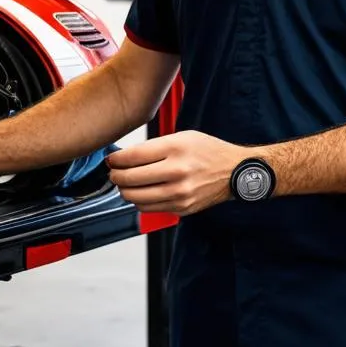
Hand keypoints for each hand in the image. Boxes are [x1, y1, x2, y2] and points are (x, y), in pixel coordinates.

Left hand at [106, 131, 244, 215]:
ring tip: (125, 183)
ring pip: (135, 198)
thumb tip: (124, 157)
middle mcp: (177, 172)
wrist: (234, 171)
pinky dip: (139, 201)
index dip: (116, 160)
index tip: (111, 160)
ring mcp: (179, 193)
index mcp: (175, 149)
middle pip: (130, 179)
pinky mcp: (181, 208)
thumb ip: (153, 147)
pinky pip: (148, 208)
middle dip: (115, 176)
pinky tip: (142, 192)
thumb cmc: (208, 151)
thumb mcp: (182, 137)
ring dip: (124, 191)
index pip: (133, 157)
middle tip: (114, 172)